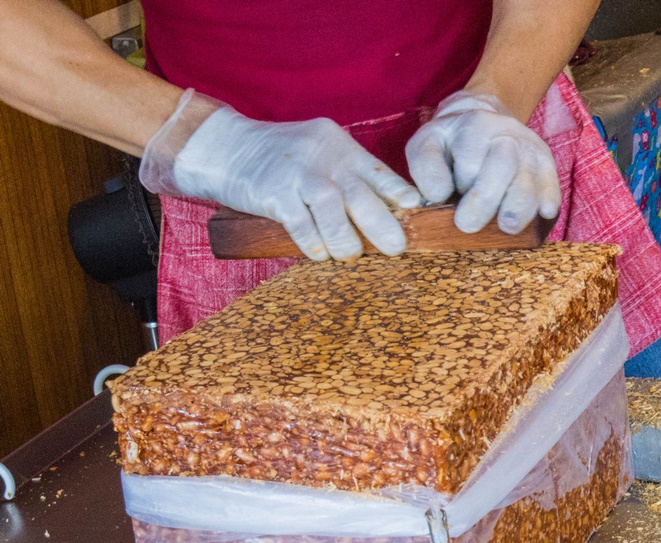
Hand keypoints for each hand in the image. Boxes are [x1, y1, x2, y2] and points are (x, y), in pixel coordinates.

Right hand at [140, 90, 421, 260]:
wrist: (224, 146)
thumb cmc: (280, 158)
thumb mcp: (320, 154)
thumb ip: (349, 177)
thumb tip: (388, 211)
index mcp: (340, 148)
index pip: (377, 171)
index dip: (398, 193)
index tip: (415, 210)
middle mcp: (323, 159)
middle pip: (360, 194)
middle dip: (382, 225)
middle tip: (395, 248)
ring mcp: (297, 176)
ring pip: (332, 210)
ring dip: (346, 240)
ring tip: (351, 255)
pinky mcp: (273, 195)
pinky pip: (300, 225)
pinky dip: (314, 243)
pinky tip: (321, 255)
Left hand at [406, 91, 559, 234]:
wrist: (486, 120)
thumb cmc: (452, 143)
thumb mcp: (427, 144)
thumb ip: (426, 168)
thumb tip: (440, 196)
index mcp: (476, 126)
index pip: (469, 164)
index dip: (459, 189)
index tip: (448, 202)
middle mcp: (508, 135)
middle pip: (503, 169)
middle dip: (484, 203)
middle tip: (467, 225)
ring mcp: (532, 151)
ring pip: (531, 184)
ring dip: (518, 211)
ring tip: (505, 227)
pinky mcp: (548, 166)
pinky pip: (552, 190)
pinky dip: (547, 207)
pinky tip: (539, 216)